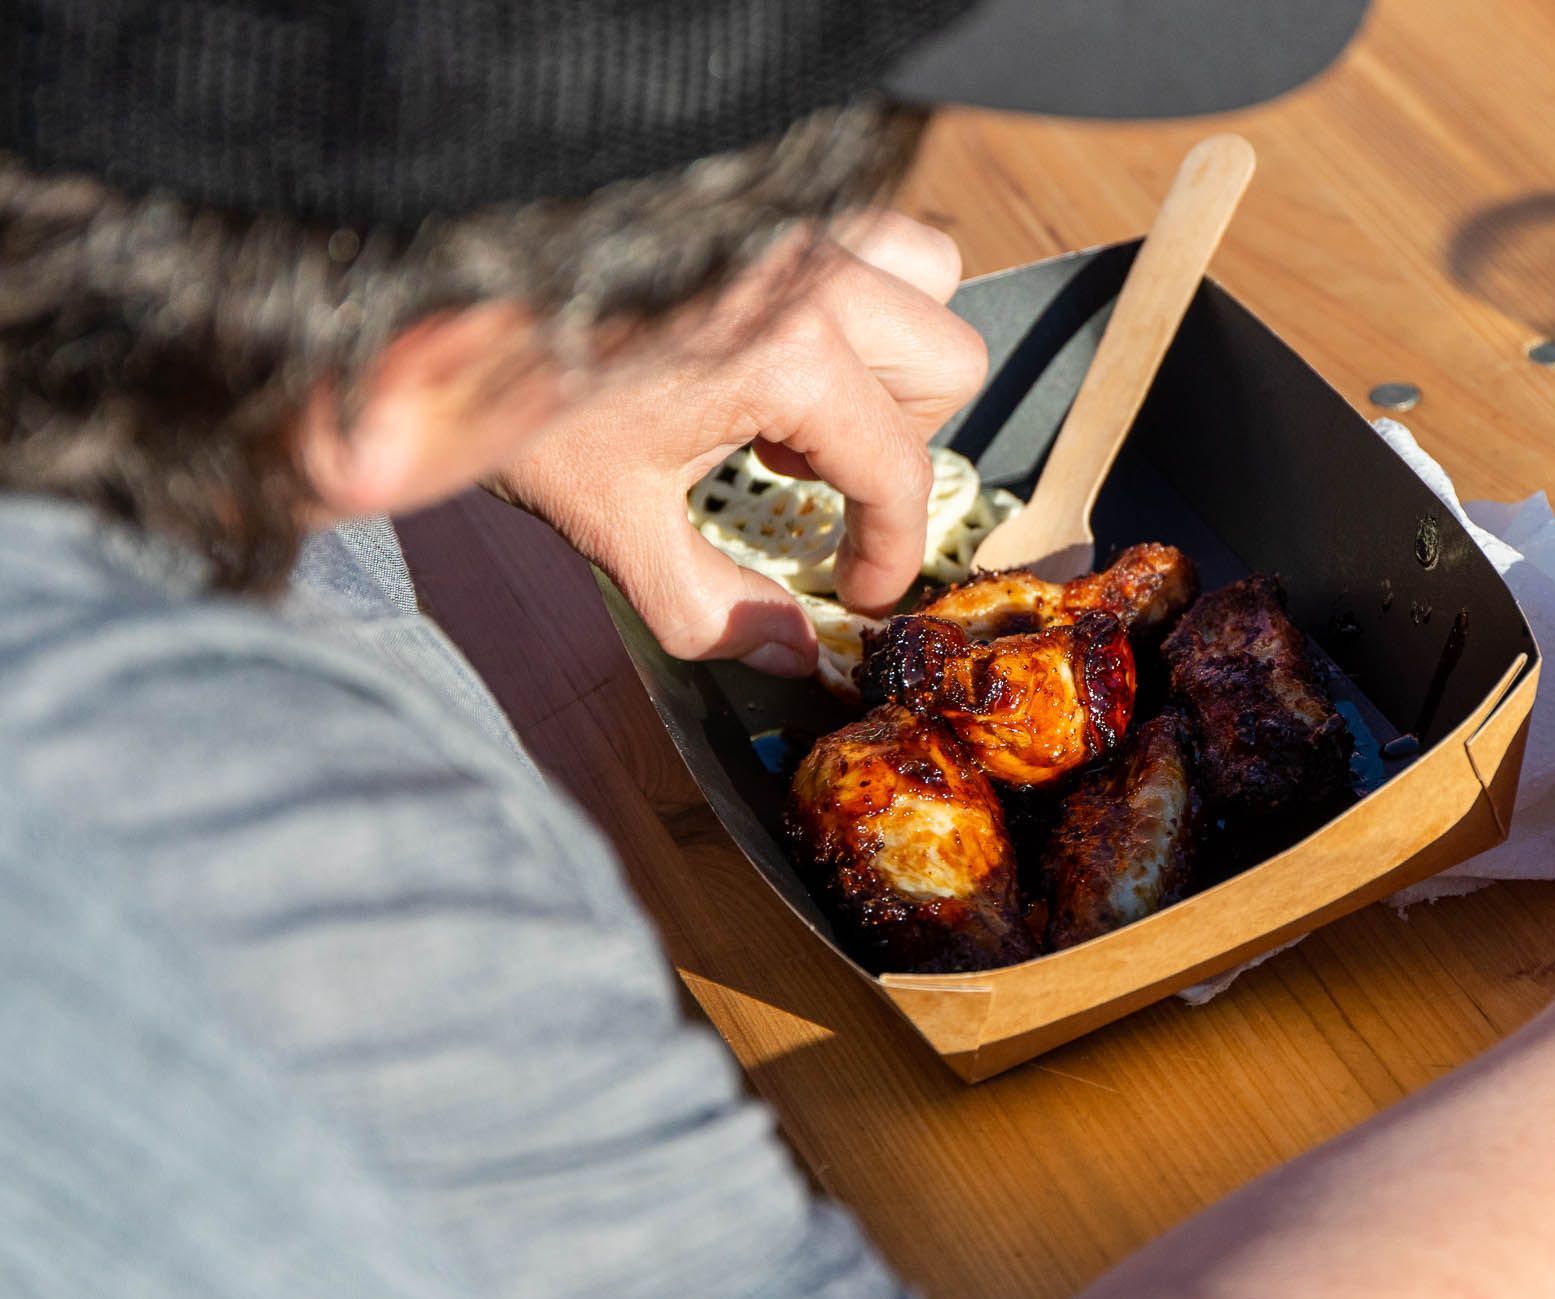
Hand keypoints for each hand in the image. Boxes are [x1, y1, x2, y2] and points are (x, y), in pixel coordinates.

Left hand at [486, 211, 986, 673]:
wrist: (424, 290)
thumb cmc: (513, 396)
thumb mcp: (609, 523)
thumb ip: (711, 606)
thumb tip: (790, 654)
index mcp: (788, 355)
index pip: (901, 468)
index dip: (891, 550)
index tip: (860, 591)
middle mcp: (809, 271)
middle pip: (945, 360)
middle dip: (897, 439)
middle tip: (808, 479)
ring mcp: (788, 222)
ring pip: (923, 279)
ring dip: (887, 355)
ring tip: (794, 407)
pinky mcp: (756, 202)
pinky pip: (860, 237)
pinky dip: (848, 298)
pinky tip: (763, 350)